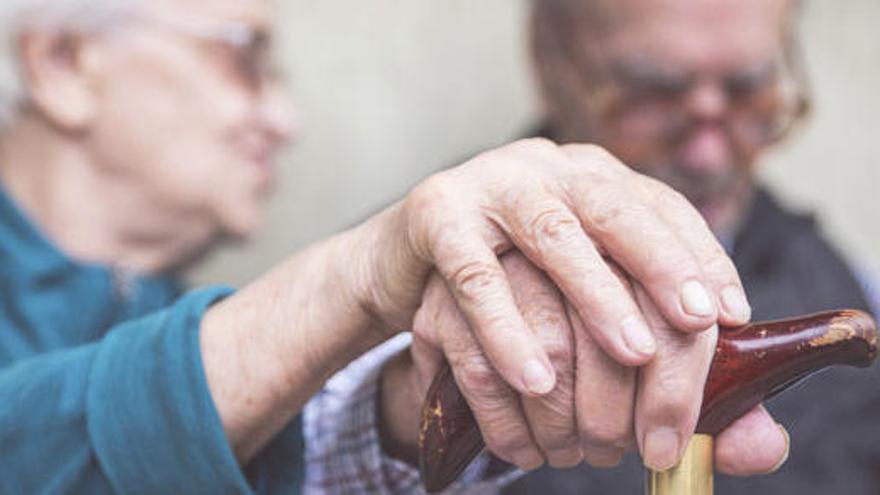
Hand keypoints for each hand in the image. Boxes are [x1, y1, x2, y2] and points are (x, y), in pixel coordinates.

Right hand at [361, 139, 751, 400]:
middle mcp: (546, 168)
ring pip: (552, 233)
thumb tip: (733, 399)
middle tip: (698, 321)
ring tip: (634, 353)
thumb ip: (636, 327)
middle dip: (661, 262)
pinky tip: (536, 377)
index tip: (733, 313)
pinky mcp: (436, 214)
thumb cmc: (503, 279)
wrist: (404, 260)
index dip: (699, 254)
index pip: (658, 205)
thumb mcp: (568, 289)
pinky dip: (507, 329)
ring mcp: (489, 183)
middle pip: (614, 206)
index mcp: (587, 177)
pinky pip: (475, 274)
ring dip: (596, 294)